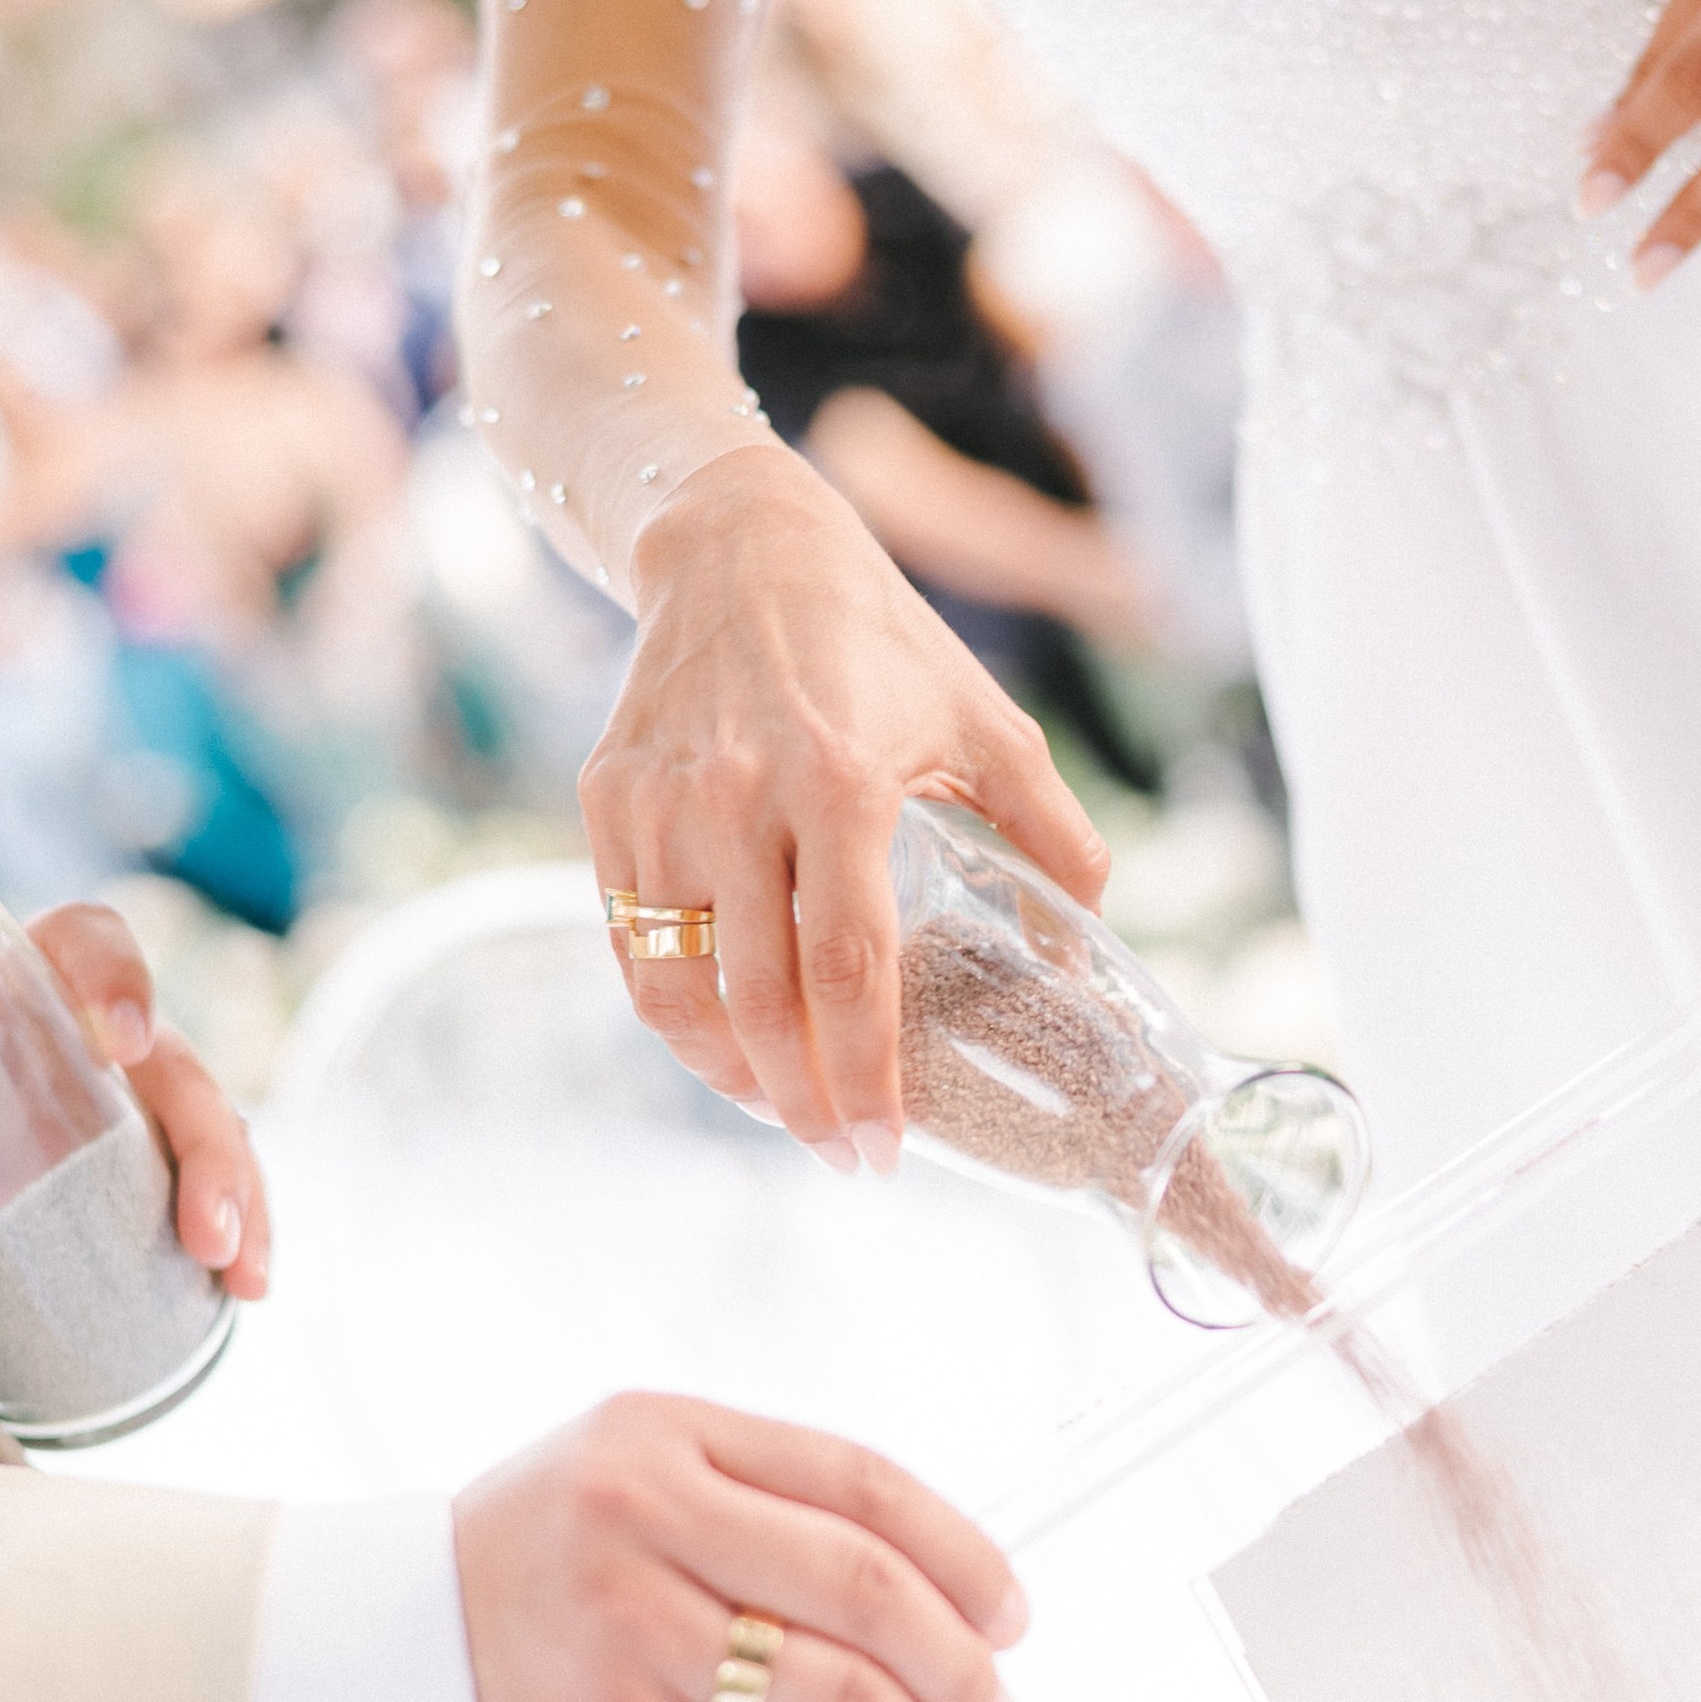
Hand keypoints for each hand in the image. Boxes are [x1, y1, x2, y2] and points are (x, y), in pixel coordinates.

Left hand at [28, 902, 270, 1294]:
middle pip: (175, 1063)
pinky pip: (207, 1184)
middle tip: (204, 1228)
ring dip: (241, 1198)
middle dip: (206, 1144)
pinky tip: (240, 1282)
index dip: (116, 978)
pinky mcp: (138, 1171)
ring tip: (241, 1272)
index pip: (87, 941)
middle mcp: (88, 1042)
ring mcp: (124, 1108)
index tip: (121, 1045)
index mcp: (15, 998)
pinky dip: (238, 1230)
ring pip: (210, 1130)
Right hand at [451, 1392, 1028, 1701]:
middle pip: (866, 1587)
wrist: (362, 1683)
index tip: (1013, 1617)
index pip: (864, 1484)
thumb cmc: (535, 1590)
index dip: (965, 1557)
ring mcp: (619, 1633)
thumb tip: (953, 1599)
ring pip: (837, 1697)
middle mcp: (637, 1514)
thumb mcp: (632, 1494)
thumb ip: (765, 1514)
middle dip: (960, 1666)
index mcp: (663, 1434)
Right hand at [582, 447, 1109, 1161]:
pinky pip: (629, 941)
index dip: (865, 1075)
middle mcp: (739, 796)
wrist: (738, 546)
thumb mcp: (987, 720)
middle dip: (802, 1104)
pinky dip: (674, 1011)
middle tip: (843, 1155)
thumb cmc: (878, 638)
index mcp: (842, 782)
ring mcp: (661, 802)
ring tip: (784, 1109)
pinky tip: (725, 1041)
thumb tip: (1092, 943)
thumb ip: (1055, 831)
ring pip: (676, 987)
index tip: (886, 1150)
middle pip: (760, 999)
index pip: (849, 968)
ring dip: (728, 1073)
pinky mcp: (608, 800)